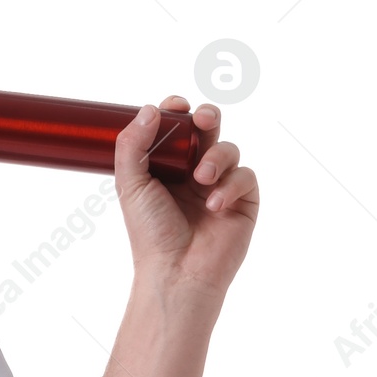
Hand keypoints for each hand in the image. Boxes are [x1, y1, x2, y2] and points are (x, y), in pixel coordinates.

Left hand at [113, 95, 258, 305]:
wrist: (176, 271)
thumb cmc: (149, 232)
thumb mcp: (130, 184)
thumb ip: (133, 145)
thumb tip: (150, 109)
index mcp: (165, 166)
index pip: (174, 128)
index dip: (176, 111)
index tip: (175, 106)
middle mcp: (193, 172)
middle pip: (207, 129)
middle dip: (207, 117)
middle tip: (201, 119)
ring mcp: (220, 185)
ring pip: (228, 149)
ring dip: (217, 157)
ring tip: (202, 178)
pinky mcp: (243, 201)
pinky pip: (246, 176)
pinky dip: (232, 185)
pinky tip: (214, 204)